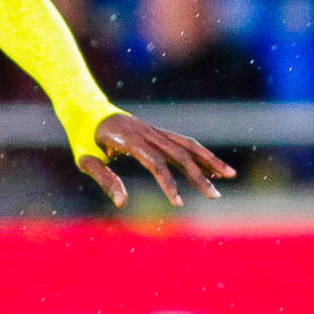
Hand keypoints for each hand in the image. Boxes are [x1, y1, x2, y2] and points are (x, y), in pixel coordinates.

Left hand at [78, 112, 235, 207]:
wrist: (86, 109)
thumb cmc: (83, 139)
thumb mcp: (87, 160)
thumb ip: (104, 179)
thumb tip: (122, 203)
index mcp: (130, 139)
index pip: (156, 162)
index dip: (168, 182)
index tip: (178, 203)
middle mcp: (147, 132)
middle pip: (179, 153)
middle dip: (199, 176)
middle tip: (215, 196)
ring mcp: (154, 130)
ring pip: (188, 144)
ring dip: (209, 160)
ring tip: (230, 175)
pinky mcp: (158, 132)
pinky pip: (183, 142)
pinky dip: (199, 153)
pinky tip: (212, 167)